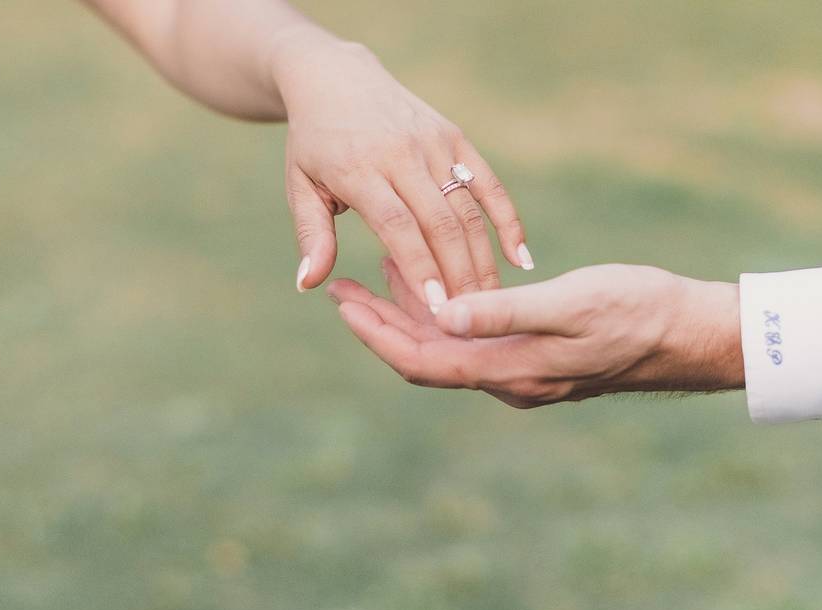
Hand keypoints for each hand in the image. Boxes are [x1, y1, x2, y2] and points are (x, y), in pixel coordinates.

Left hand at [272, 36, 530, 308]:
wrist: (336, 76)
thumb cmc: (314, 143)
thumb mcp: (300, 185)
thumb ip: (312, 235)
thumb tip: (308, 284)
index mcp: (360, 168)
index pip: (397, 224)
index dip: (420, 266)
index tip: (437, 308)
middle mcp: (402, 154)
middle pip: (440, 221)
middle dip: (458, 274)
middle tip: (472, 322)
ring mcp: (433, 143)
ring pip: (468, 207)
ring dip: (483, 257)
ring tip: (492, 301)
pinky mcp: (455, 138)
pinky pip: (489, 183)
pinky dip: (508, 220)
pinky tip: (520, 258)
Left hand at [328, 259, 744, 407]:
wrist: (689, 333)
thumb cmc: (637, 312)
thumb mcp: (571, 305)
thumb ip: (503, 313)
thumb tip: (439, 315)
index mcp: (511, 369)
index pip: (423, 360)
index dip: (376, 332)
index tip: (341, 302)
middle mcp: (510, 379)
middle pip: (426, 356)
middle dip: (380, 323)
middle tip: (341, 288)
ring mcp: (524, 369)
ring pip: (449, 346)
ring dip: (411, 313)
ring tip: (376, 273)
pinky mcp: (537, 354)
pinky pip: (476, 338)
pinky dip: (449, 311)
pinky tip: (440, 281)